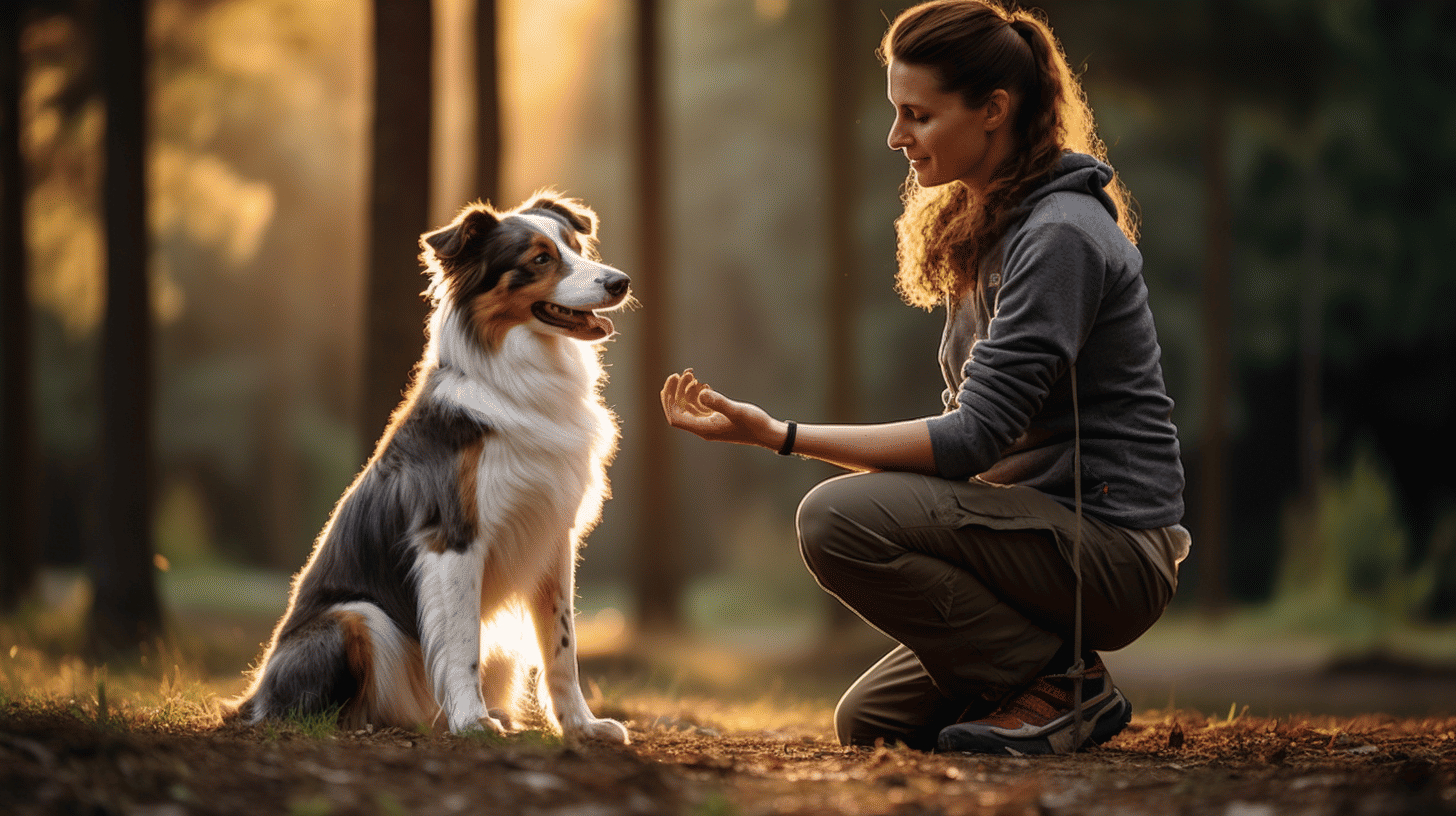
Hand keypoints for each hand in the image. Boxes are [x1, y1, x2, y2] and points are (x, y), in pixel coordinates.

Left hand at [660, 369, 782, 448]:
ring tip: (690, 374)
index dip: (669, 400)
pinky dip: (696, 394)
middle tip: (679, 374)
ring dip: (686, 390)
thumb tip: (701, 393)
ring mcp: (709, 423)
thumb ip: (719, 402)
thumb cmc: (755, 424)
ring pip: (689, 407)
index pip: (675, 417)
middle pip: (679, 411)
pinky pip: (699, 406)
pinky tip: (701, 383)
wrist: (768, 434)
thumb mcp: (737, 411)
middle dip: (675, 392)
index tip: (672, 381)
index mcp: (704, 429)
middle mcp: (703, 428)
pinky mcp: (716, 419)